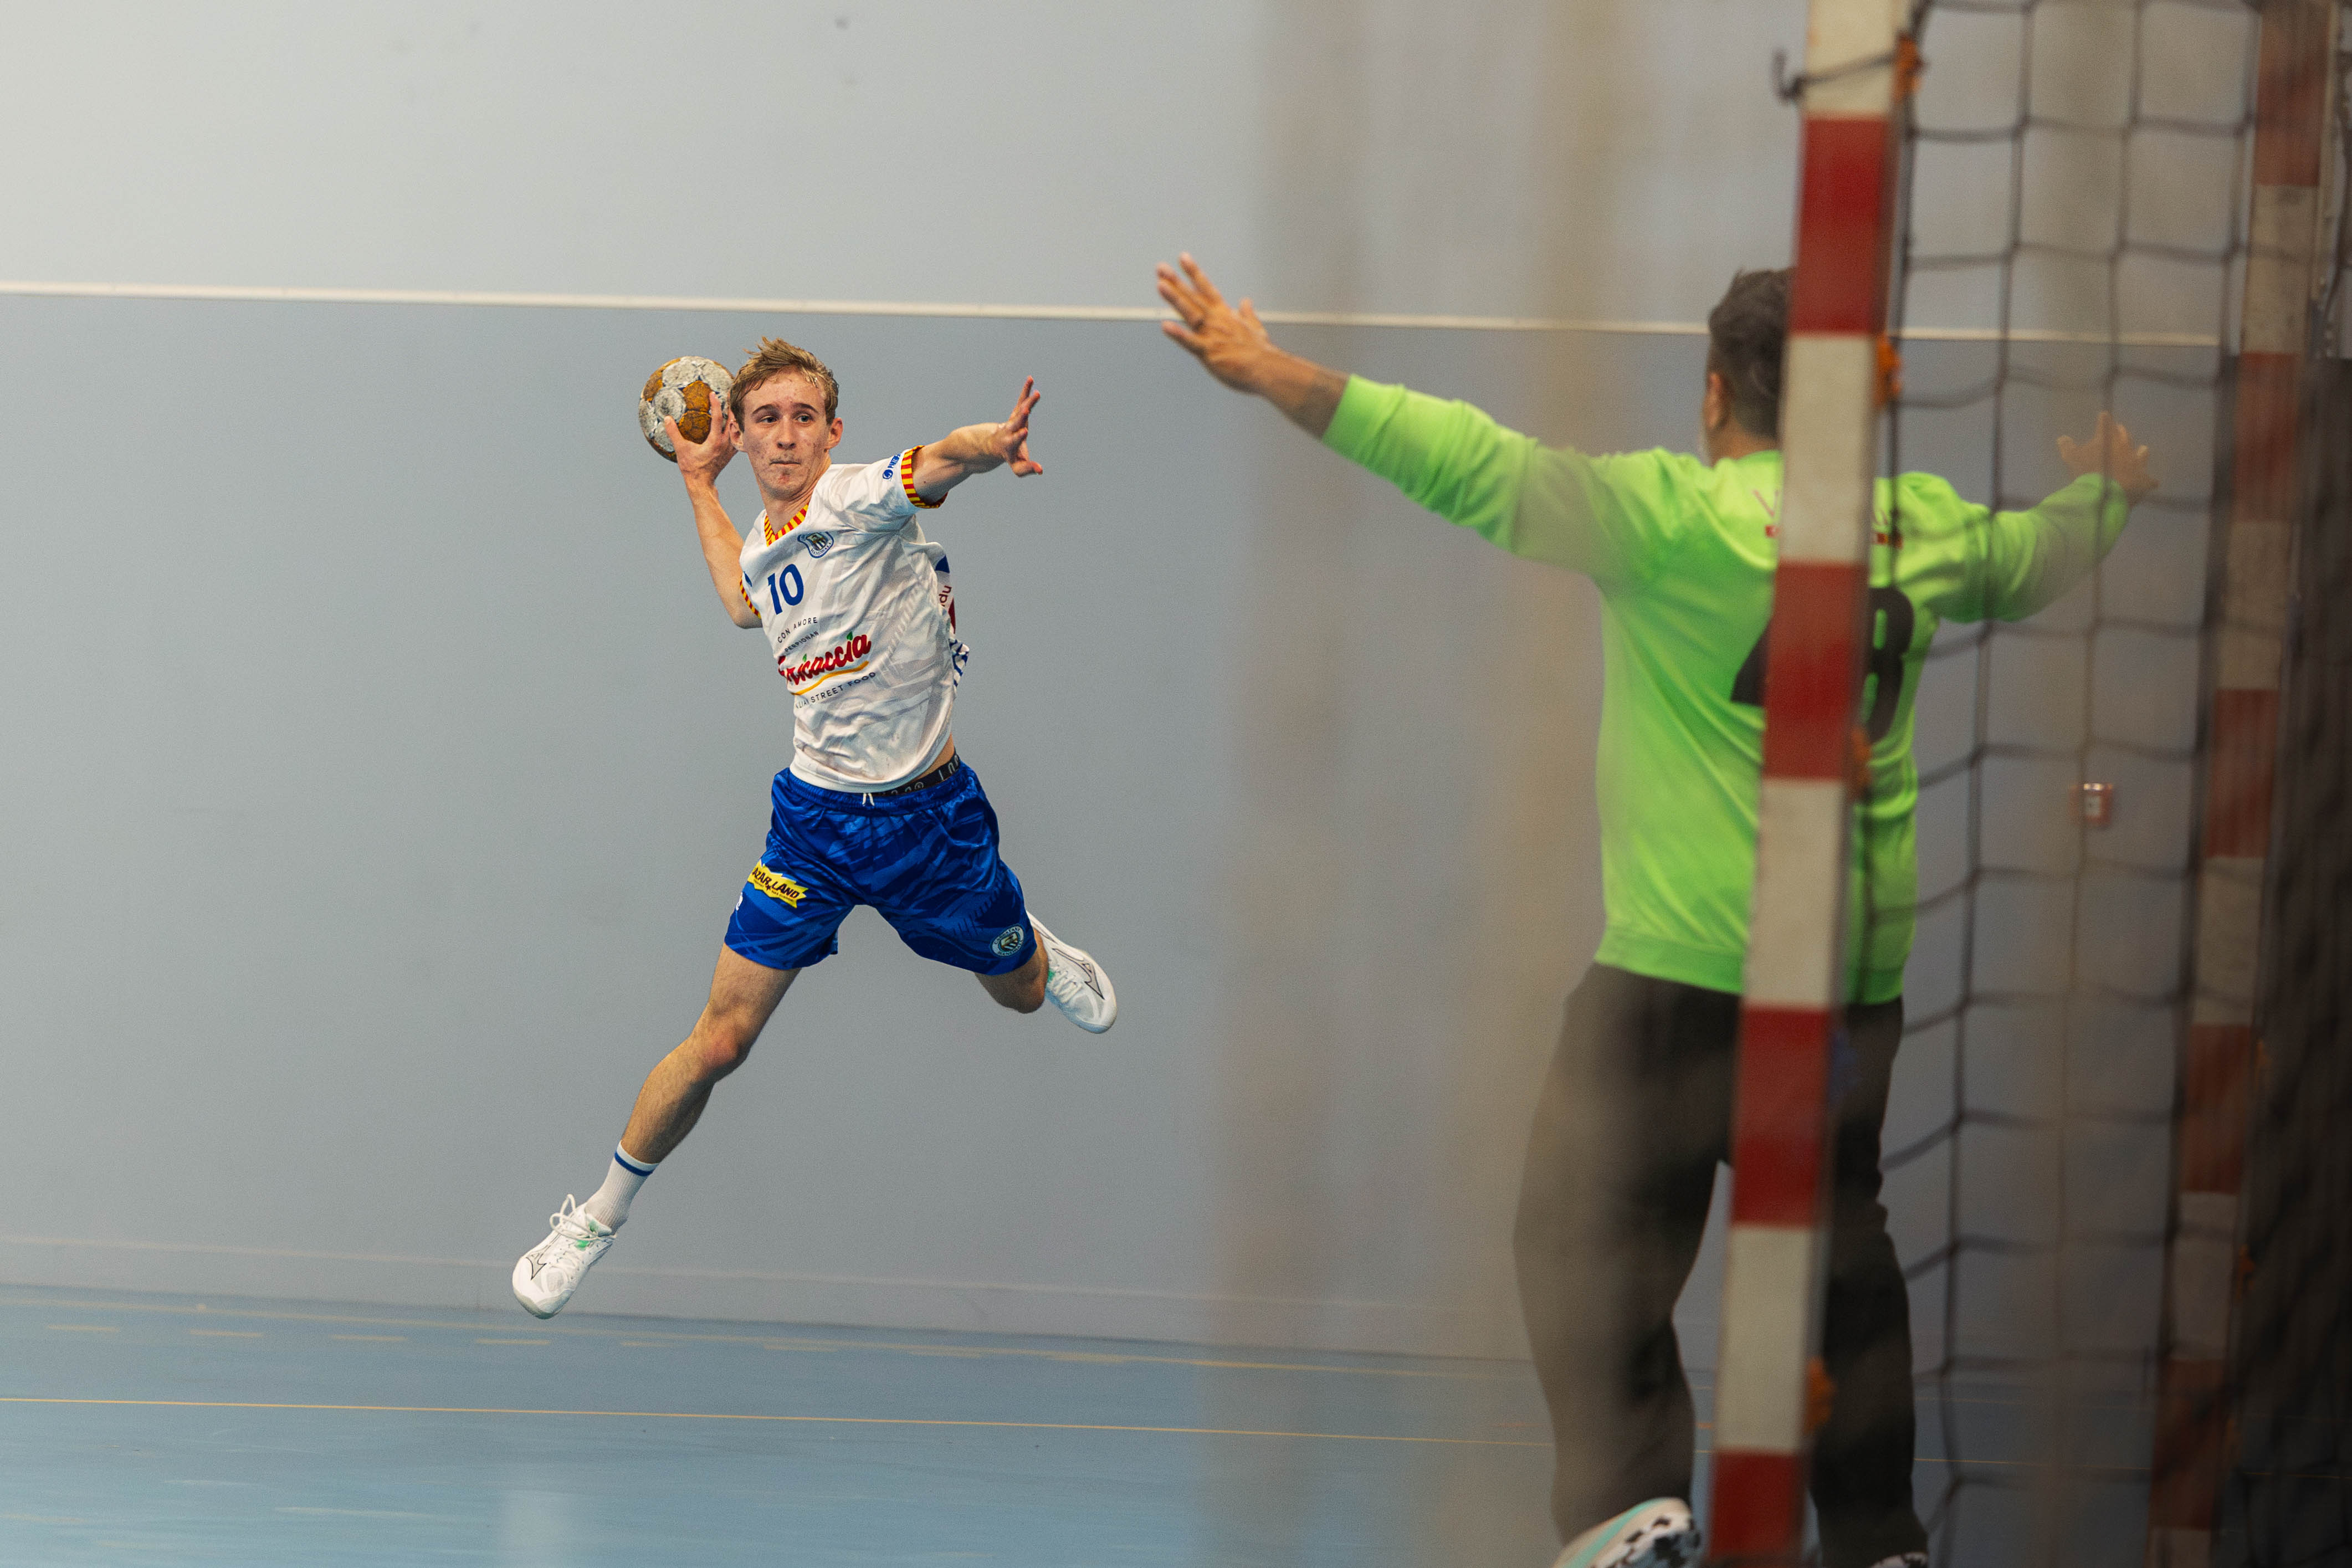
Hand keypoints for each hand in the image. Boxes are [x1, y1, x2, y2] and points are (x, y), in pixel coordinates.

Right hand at [667, 399, 737, 486]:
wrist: (702, 483)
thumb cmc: (691, 468)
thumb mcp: (681, 450)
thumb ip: (674, 433)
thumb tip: (667, 419)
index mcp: (715, 441)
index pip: (718, 418)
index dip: (716, 404)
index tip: (713, 393)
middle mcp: (725, 444)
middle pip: (733, 420)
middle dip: (731, 406)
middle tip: (730, 392)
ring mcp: (730, 448)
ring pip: (736, 428)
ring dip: (734, 415)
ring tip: (732, 404)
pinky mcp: (731, 453)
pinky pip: (735, 436)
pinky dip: (734, 427)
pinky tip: (732, 421)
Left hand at [993, 377, 1043, 476]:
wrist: (996, 443)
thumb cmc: (1009, 456)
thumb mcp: (1016, 466)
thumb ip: (1027, 468)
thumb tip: (1041, 471)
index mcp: (1010, 443)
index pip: (1015, 440)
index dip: (1019, 436)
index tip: (1024, 432)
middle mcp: (1011, 430)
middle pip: (1016, 422)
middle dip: (1022, 416)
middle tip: (1026, 409)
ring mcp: (1013, 419)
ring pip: (1020, 408)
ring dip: (1027, 400)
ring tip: (1036, 392)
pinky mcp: (1017, 412)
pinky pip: (1021, 400)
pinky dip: (1026, 391)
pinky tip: (1030, 379)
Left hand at [1157, 253, 1281, 394]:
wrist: (1266, 369)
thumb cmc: (1260, 352)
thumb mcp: (1255, 327)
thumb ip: (1247, 314)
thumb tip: (1246, 302)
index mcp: (1225, 314)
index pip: (1207, 289)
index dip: (1194, 273)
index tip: (1183, 258)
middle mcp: (1216, 320)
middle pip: (1193, 297)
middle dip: (1177, 282)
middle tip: (1161, 268)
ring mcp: (1211, 335)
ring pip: (1190, 313)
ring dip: (1175, 299)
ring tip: (1161, 285)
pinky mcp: (1209, 353)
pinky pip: (1190, 343)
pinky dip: (1178, 334)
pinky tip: (1165, 326)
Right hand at [2057, 412, 2154, 502]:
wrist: (2105, 493)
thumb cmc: (2087, 472)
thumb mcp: (2071, 458)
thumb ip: (2067, 447)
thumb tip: (2062, 437)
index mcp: (2107, 440)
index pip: (2105, 424)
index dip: (2104, 420)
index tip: (2104, 415)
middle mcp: (2125, 447)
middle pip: (2124, 435)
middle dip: (2121, 432)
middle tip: (2120, 429)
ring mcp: (2136, 463)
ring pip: (2142, 453)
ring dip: (2141, 451)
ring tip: (2142, 449)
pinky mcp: (2143, 480)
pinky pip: (2149, 481)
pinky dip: (2149, 482)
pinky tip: (2151, 483)